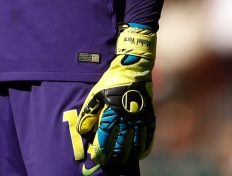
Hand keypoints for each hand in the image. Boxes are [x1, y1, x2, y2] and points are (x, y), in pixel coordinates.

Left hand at [78, 24, 156, 166]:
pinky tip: (140, 155)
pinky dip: (144, 147)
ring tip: (122, 162)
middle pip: (120, 144)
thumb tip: (82, 130)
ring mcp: (139, 118)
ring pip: (134, 143)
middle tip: (108, 163)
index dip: (99, 149)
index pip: (104, 137)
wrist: (134, 69)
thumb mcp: (95, 94)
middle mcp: (126, 118)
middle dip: (113, 156)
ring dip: (127, 155)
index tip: (95, 158)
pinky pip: (148, 136)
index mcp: (111, 112)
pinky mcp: (149, 116)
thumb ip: (89, 113)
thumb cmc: (112, 81)